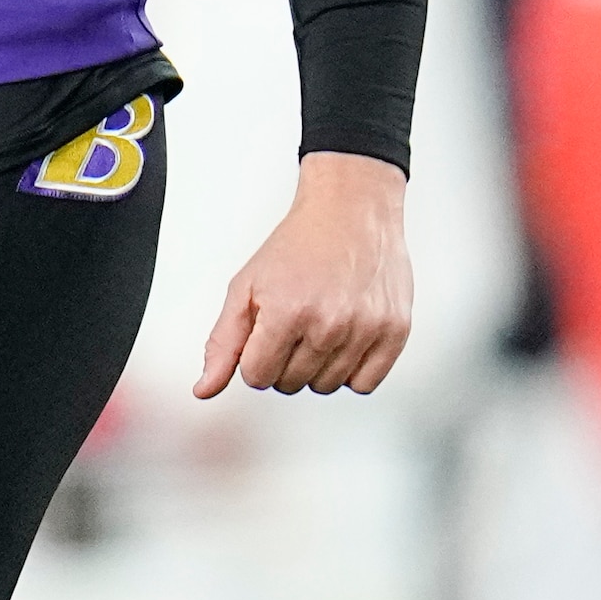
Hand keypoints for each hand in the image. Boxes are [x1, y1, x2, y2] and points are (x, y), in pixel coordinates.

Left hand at [197, 150, 411, 398]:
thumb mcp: (246, 287)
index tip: (265, 333)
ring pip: (326, 386)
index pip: (257, 377)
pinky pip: (364, 384)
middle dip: (283, 360)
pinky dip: (351, 370)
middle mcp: (329, 324)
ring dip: (316, 365)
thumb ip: (223, 343)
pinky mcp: (395, 332)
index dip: (255, 357)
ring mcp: (366, 329)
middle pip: (290, 384)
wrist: (350, 210)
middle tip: (293, 323)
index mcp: (287, 311)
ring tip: (319, 326)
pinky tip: (345, 340)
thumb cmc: (298, 246)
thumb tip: (205, 389)